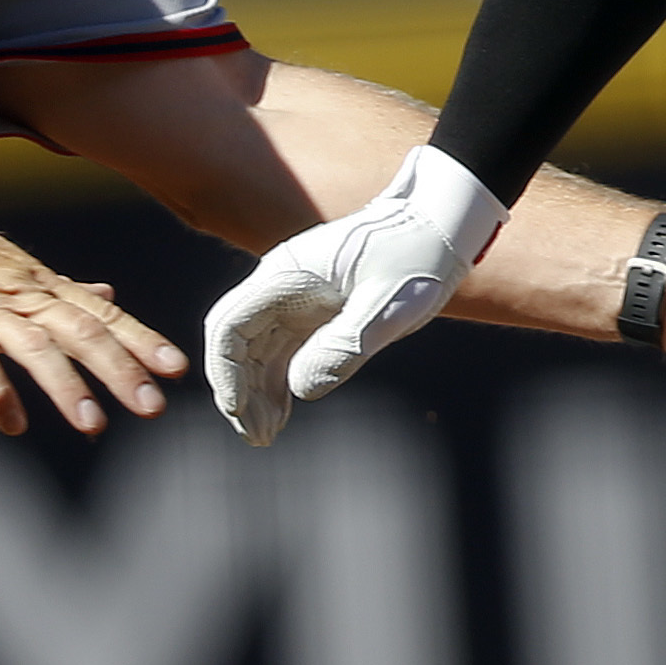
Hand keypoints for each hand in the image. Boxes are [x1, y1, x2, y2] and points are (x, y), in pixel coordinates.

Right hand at [0, 201, 186, 435]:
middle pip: (80, 330)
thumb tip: (106, 293)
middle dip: (120, 369)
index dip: (139, 339)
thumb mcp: (9, 266)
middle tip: (152, 406)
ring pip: (34, 345)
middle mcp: (18, 295)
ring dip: (66, 385)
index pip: (100, 312)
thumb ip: (58, 288)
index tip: (176, 368)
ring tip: (94, 425)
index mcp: (38, 284)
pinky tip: (13, 423)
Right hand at [203, 144, 508, 446]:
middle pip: (237, 343)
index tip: (239, 411)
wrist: (438, 226)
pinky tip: (283, 413)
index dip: (227, 372)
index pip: (230, 326)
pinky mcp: (314, 311)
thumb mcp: (388, 304)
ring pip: (256, 351)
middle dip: (240, 391)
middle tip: (259, 438)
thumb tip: (301, 389)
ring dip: (256, 393)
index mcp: (286, 274)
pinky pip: (281, 351)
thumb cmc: (415, 255)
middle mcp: (281, 285)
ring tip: (268, 436)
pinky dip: (277, 383)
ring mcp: (294, 298)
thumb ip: (346, 344)